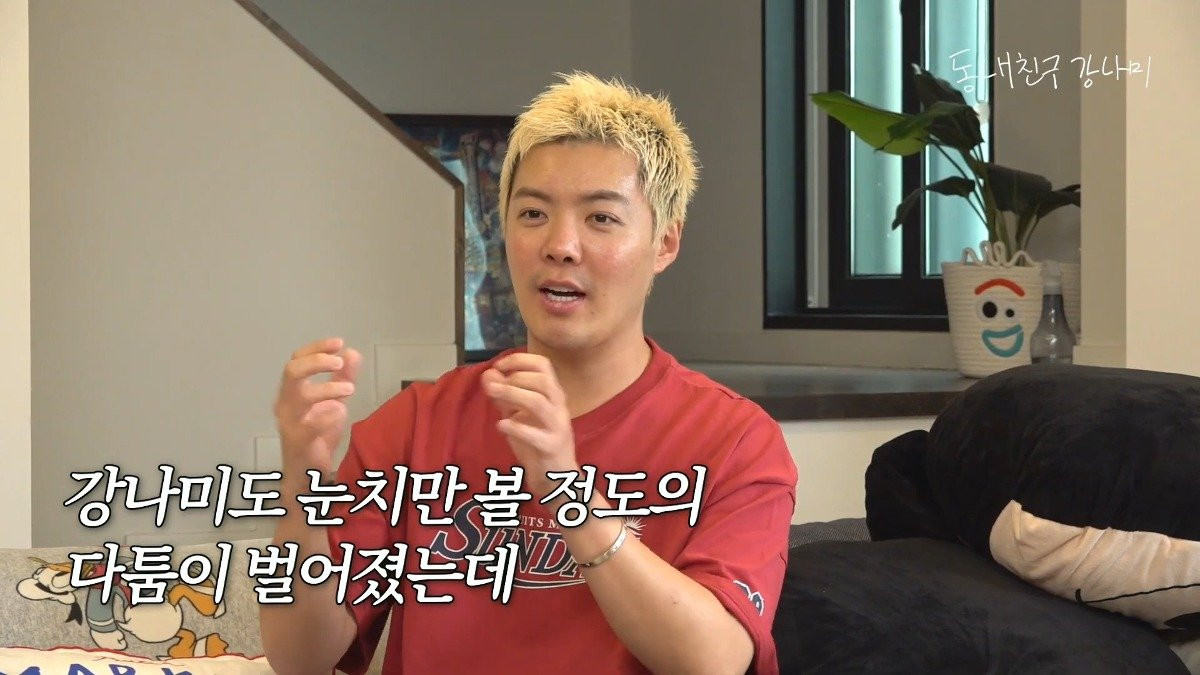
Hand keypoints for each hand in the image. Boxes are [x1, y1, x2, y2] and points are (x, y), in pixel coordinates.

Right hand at [273, 337, 360, 477]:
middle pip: (292, 372)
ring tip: (350, 389)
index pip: (297, 359)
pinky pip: (310, 425)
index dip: (316, 348)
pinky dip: (328, 416)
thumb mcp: (333, 401)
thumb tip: (351, 352)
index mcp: (291, 390)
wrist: (307, 471)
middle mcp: (285, 402)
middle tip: (338, 362)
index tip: (339, 343)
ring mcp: (289, 422)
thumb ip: (342, 378)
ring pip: (301, 396)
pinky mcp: (298, 441)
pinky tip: (341, 412)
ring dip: (328, 388)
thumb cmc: (317, 434)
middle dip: (316, 361)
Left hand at [481, 353, 577, 500]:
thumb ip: (505, 396)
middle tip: (491, 384)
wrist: (557, 477)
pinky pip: (535, 435)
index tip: (498, 366)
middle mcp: (559, 407)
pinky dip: (515, 427)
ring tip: (491, 394)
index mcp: (553, 395)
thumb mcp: (519, 415)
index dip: (520, 360)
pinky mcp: (551, 447)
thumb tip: (488, 374)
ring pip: (539, 403)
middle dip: (514, 377)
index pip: (543, 365)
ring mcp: (557, 427)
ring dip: (512, 394)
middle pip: (543, 381)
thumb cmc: (537, 442)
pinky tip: (501, 425)